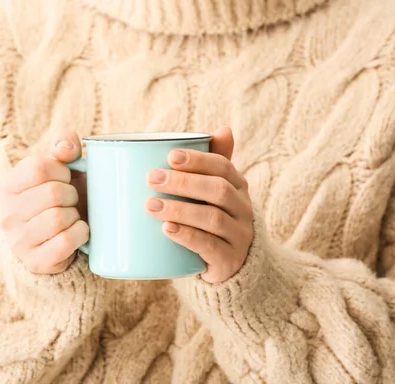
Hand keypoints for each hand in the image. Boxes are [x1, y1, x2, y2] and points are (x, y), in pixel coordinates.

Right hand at [0, 131, 88, 273]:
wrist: (52, 240)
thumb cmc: (59, 198)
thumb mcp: (58, 169)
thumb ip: (63, 146)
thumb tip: (67, 146)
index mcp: (7, 186)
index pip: (39, 168)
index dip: (61, 170)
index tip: (65, 178)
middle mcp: (6, 214)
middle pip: (53, 193)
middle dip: (71, 194)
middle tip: (70, 200)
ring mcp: (18, 241)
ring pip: (59, 218)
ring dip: (75, 215)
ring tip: (71, 216)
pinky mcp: (35, 261)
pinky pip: (65, 242)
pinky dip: (80, 234)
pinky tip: (77, 232)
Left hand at [146, 127, 253, 282]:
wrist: (230, 267)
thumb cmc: (212, 220)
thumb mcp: (214, 193)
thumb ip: (211, 164)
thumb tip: (223, 129)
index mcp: (239, 188)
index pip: (223, 167)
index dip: (198, 160)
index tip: (169, 156)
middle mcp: (244, 210)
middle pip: (218, 190)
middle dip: (184, 182)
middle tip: (151, 178)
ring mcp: (239, 237)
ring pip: (213, 218)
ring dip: (180, 209)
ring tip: (150, 205)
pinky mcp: (229, 262)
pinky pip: (210, 247)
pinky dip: (187, 236)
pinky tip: (167, 229)